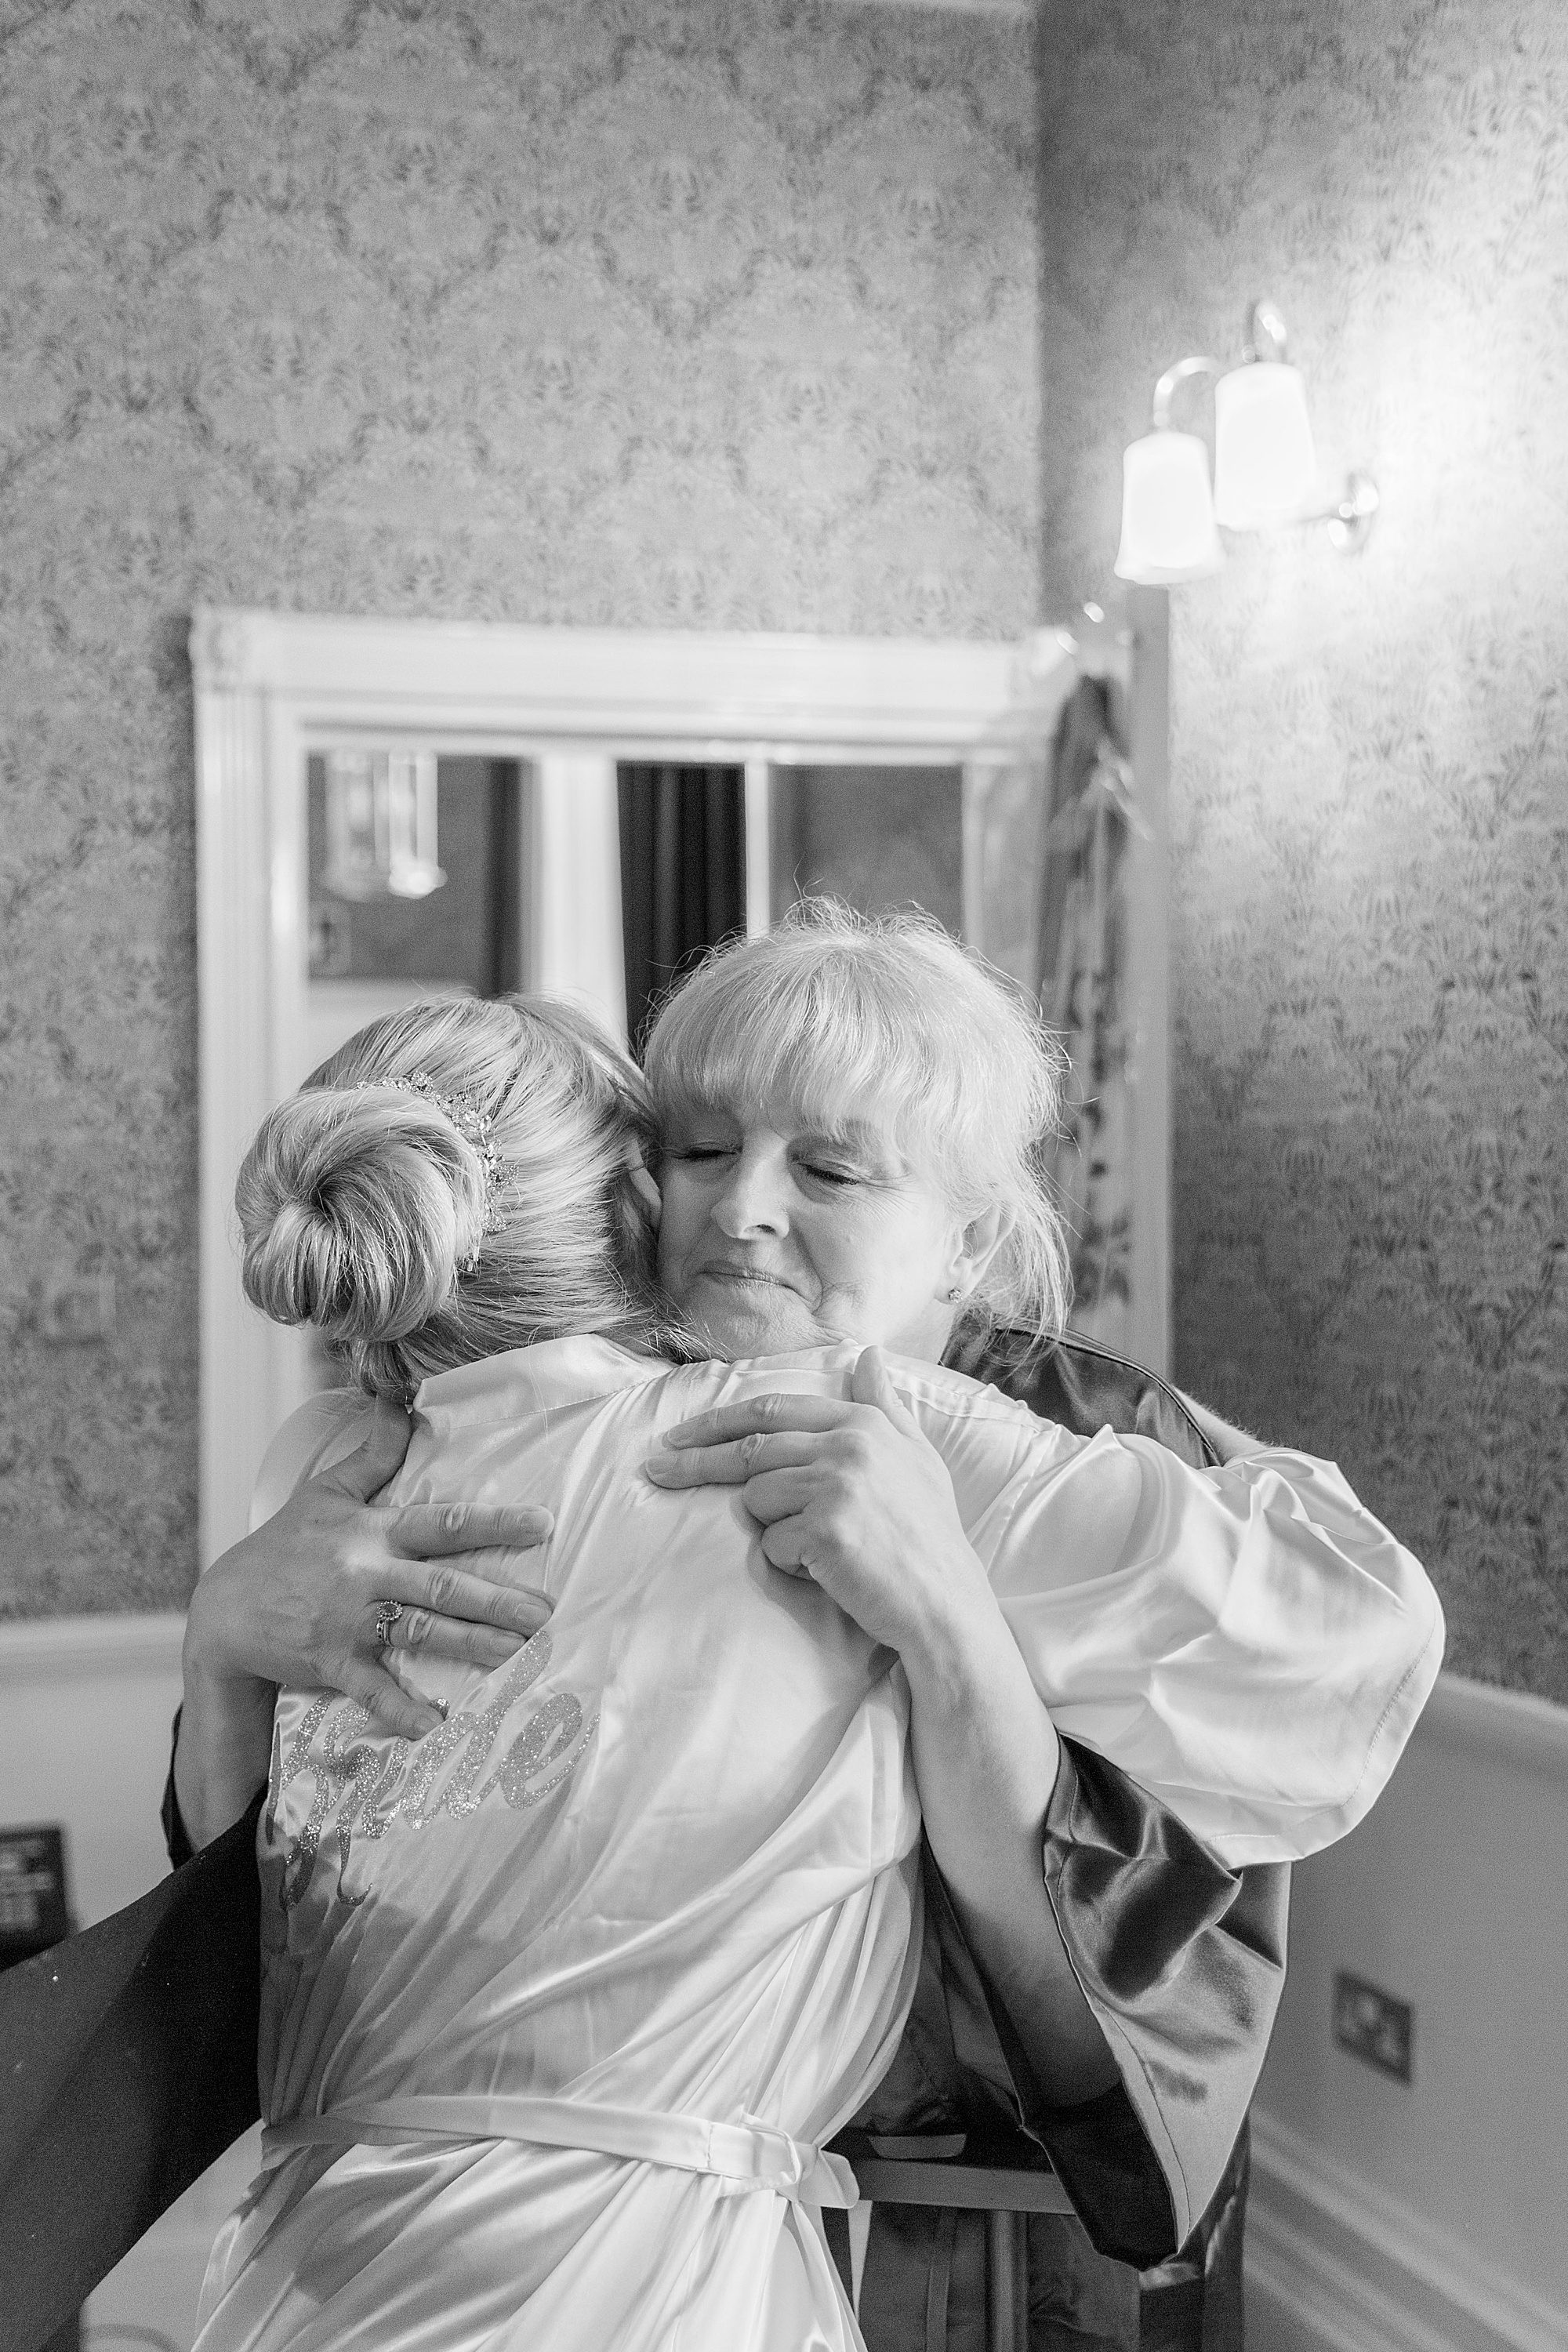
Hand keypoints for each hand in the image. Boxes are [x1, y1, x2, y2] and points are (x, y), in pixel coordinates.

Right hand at [184, 1399, 554, 1741]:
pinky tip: (438, 1729)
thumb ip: (373, 1452)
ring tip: (515, 1656)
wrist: (225, 1608)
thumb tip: (401, 1400)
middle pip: (440, 1584)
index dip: (494, 1523)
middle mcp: (366, 1574)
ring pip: (418, 1632)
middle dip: (494, 1599)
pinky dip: (403, 1712)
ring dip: (468, 1646)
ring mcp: (348, 1622)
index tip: (543, 1526)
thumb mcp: (326, 1491)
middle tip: (543, 1613)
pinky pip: (373, 1690)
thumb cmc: (283, 1545)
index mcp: (371, 1531)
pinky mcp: (331, 1662)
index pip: (443, 1522)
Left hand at [644, 1347, 992, 1664]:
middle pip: (749, 1448)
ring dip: (773, 1530)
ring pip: (756, 1500)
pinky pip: (771, 1545)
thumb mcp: (917, 1457)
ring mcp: (836, 1484)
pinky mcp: (825, 1528)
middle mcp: (849, 1444)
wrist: (945, 1605)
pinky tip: (827, 1572)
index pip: (771, 1410)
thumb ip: (885, 1404)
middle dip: (695, 1460)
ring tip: (819, 1549)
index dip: (717, 1422)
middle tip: (656, 1469)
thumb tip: (866, 1353)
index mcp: (864, 1423)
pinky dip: (788, 1564)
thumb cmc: (929, 1536)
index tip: (679, 1436)